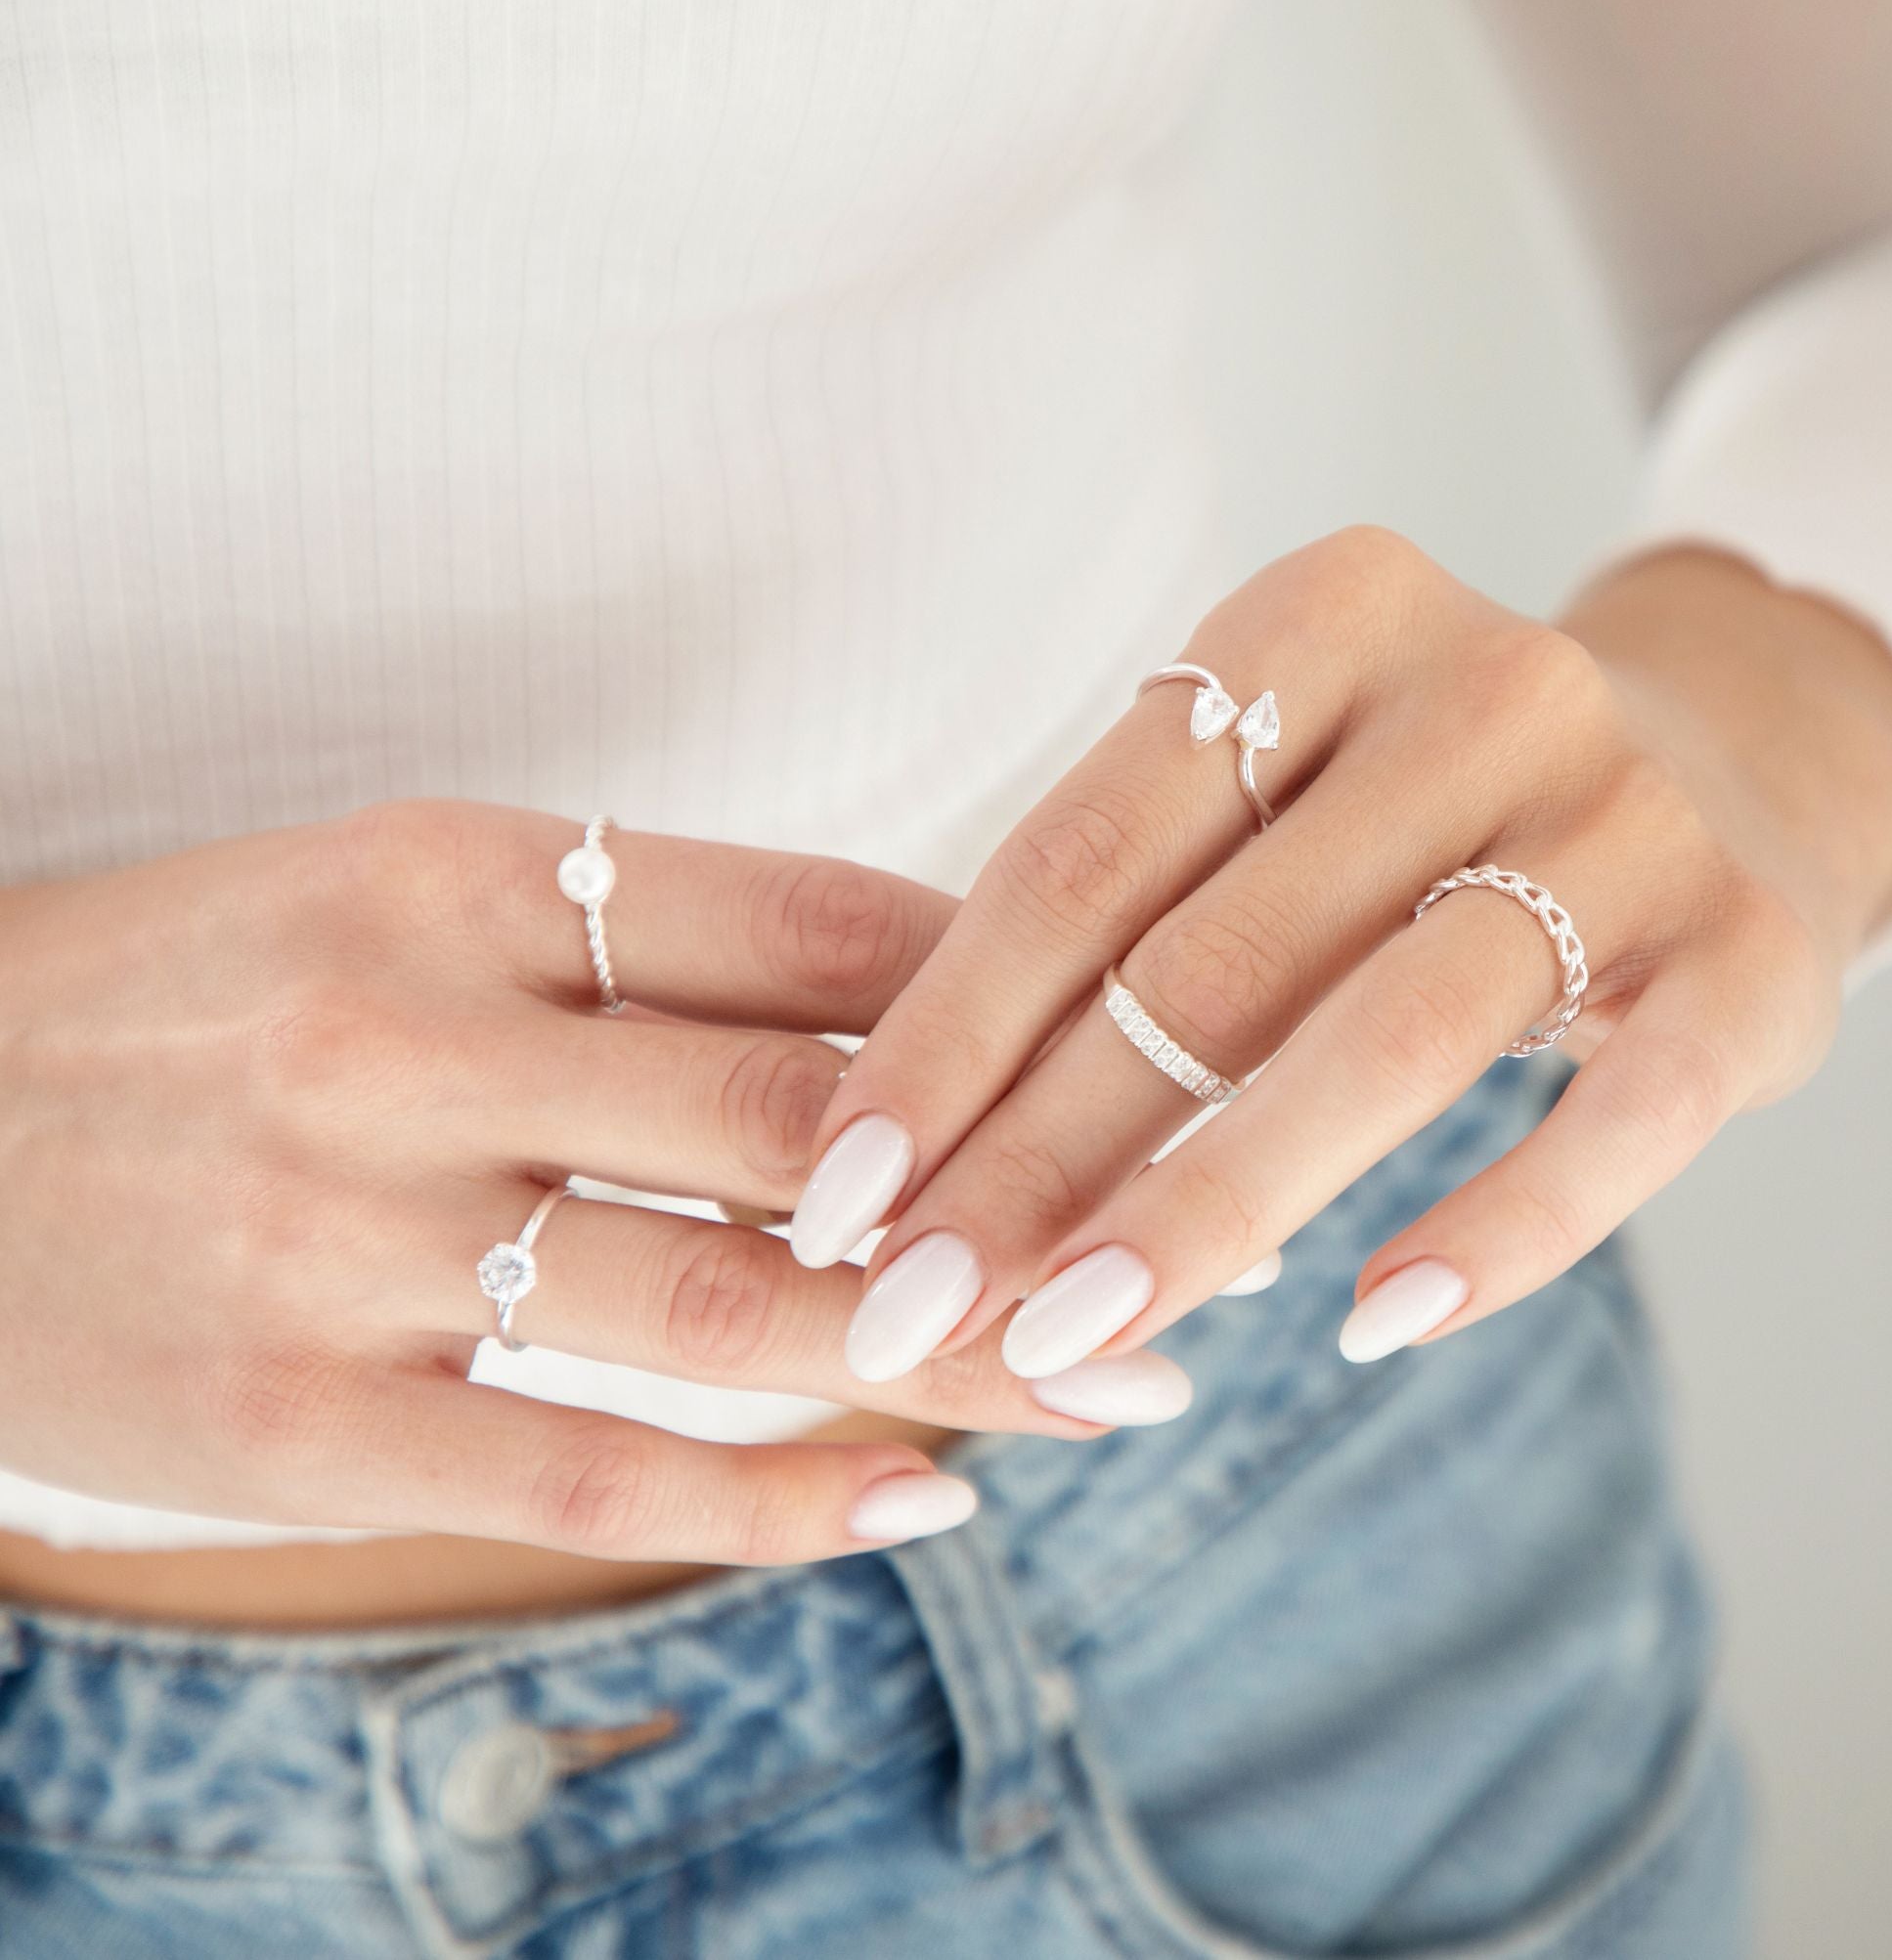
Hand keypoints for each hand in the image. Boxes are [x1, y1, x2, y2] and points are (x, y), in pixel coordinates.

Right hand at [0, 803, 1182, 1562]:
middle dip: (1036, 1187)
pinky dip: (775, 1503)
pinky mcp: (297, 1423)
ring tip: (1114, 1388)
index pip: (814, 918)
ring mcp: (352, 1236)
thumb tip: (905, 990)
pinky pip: (589, 1477)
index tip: (1147, 1048)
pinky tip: (917, 1504)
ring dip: (956, 1357)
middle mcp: (415, 1038)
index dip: (1016, 990)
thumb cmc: (200, 998)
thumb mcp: (394, 898)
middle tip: (1203, 1234)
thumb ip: (627, 947)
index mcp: (455, 873)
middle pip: (815, 1117)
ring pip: (736, 1307)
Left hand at [795, 531, 1891, 1379]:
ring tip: (1071, 1343)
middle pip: (1209, 963)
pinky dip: (1488, 1235)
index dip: (945, 1036)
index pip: (1081, 854)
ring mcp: (1632, 819)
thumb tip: (922, 1165)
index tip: (842, 1193)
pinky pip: (1613, 1124)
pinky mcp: (1754, 958)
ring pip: (1383, 1042)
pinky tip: (1367, 1328)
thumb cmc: (1417, 809)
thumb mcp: (1267, 800)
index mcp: (1319, 619)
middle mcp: (1486, 689)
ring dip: (1206, 1212)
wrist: (1725, 760)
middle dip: (1036, 1160)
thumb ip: (1124, 928)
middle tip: (917, 1308)